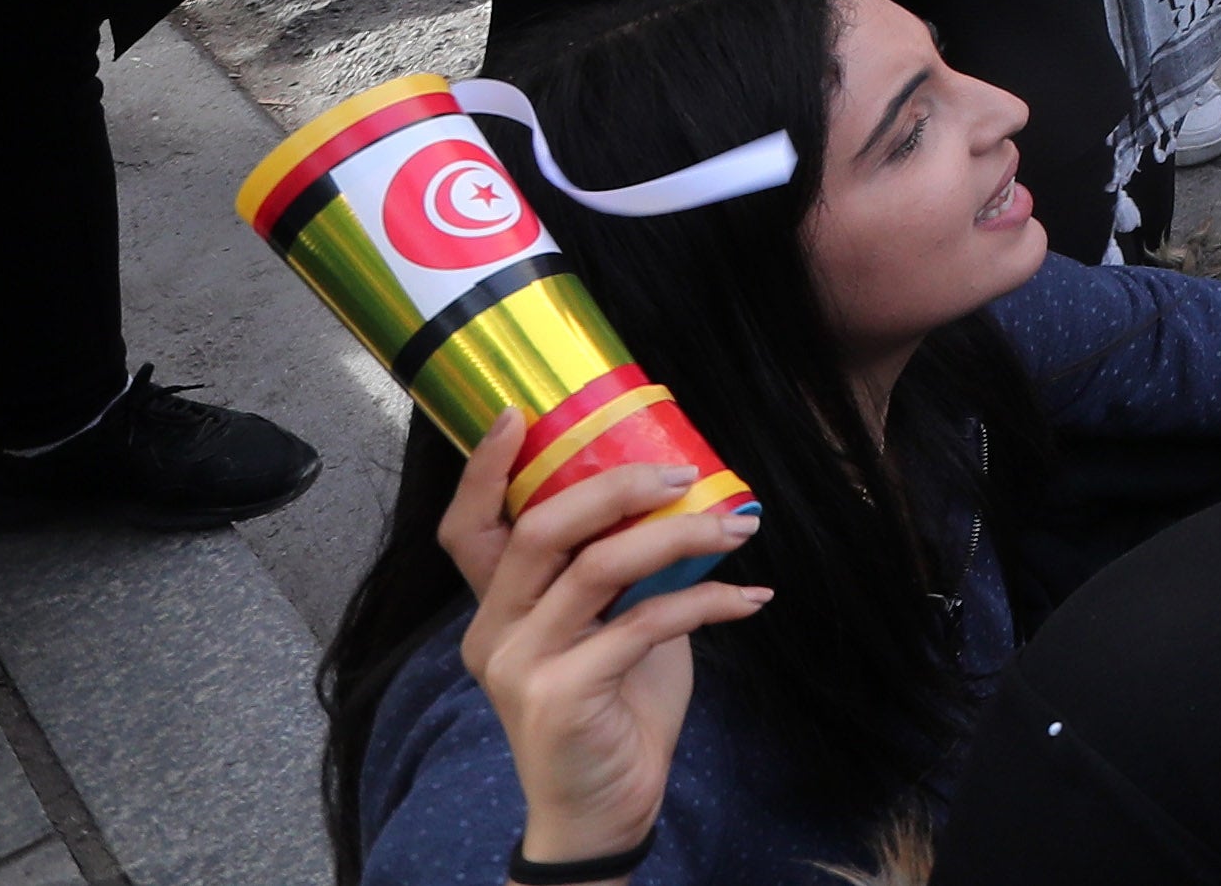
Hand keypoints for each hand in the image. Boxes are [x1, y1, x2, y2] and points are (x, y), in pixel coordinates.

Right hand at [446, 416, 769, 872]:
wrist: (604, 809)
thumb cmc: (614, 708)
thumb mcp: (615, 626)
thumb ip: (624, 571)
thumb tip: (682, 498)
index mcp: (498, 608)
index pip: (468, 530)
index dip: (483, 469)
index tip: (519, 412)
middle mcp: (495, 631)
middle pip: (540, 529)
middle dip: (616, 487)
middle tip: (685, 473)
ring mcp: (522, 666)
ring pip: (596, 569)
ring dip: (678, 537)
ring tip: (738, 527)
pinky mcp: (562, 697)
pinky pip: (643, 624)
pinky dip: (708, 602)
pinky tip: (753, 597)